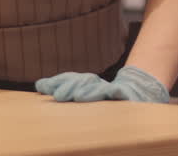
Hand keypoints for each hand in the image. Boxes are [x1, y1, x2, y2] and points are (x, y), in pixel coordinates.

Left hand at [35, 66, 168, 102]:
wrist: (139, 92)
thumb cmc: (105, 97)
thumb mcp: (83, 93)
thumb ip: (62, 87)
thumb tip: (39, 85)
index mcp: (87, 83)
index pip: (71, 79)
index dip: (57, 81)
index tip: (42, 87)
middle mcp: (98, 83)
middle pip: (82, 82)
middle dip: (68, 86)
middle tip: (56, 96)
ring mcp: (112, 89)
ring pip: (97, 88)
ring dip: (86, 91)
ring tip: (75, 97)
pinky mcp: (126, 95)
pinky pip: (118, 93)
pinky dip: (111, 92)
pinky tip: (103, 94)